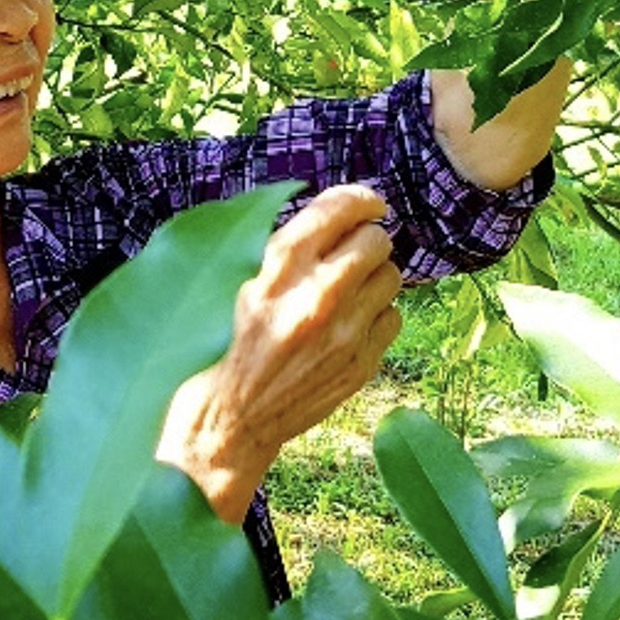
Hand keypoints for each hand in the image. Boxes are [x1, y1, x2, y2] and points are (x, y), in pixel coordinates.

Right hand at [158, 183, 403, 521]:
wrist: (229, 420)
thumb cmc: (226, 345)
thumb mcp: (241, 283)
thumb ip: (286, 250)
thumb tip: (336, 217)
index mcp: (279, 266)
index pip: (338, 209)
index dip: (361, 198)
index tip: (370, 202)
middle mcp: (317, 294)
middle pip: (376, 239)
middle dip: (367, 240)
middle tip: (354, 250)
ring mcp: (344, 332)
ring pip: (391, 276)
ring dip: (374, 277)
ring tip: (349, 290)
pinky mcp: (360, 363)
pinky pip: (393, 317)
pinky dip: (377, 316)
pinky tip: (349, 325)